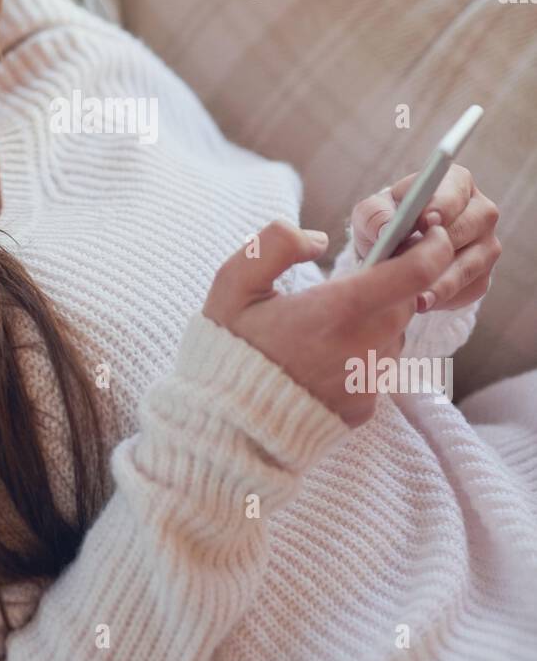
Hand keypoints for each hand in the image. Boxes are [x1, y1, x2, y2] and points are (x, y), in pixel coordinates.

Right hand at [203, 219, 454, 427]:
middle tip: (354, 278)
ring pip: (394, 335)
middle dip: (392, 283)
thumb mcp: (233, 283)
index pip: (415, 274)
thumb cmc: (230, 349)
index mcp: (337, 311)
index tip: (429, 233)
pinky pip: (378, 369)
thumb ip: (276, 245)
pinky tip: (323, 357)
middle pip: (407, 302)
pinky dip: (362, 355)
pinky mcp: (364, 408)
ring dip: (377, 320)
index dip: (432, 248)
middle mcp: (363, 348)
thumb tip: (319, 240)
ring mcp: (367, 382)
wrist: (227, 428)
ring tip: (330, 322)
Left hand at [350, 164, 500, 312]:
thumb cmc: (386, 222)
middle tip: (415, 263)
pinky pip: (469, 289)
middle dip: (441, 245)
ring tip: (415, 296)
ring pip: (472, 264)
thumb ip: (375, 215)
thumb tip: (386, 228)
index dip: (441, 206)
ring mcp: (486, 246)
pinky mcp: (482, 277)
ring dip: (443, 281)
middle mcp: (480, 212)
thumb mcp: (371, 213)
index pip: (455, 191)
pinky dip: (446, 298)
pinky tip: (422, 302)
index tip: (424, 222)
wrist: (394, 252)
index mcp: (456, 183)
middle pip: (470, 226)